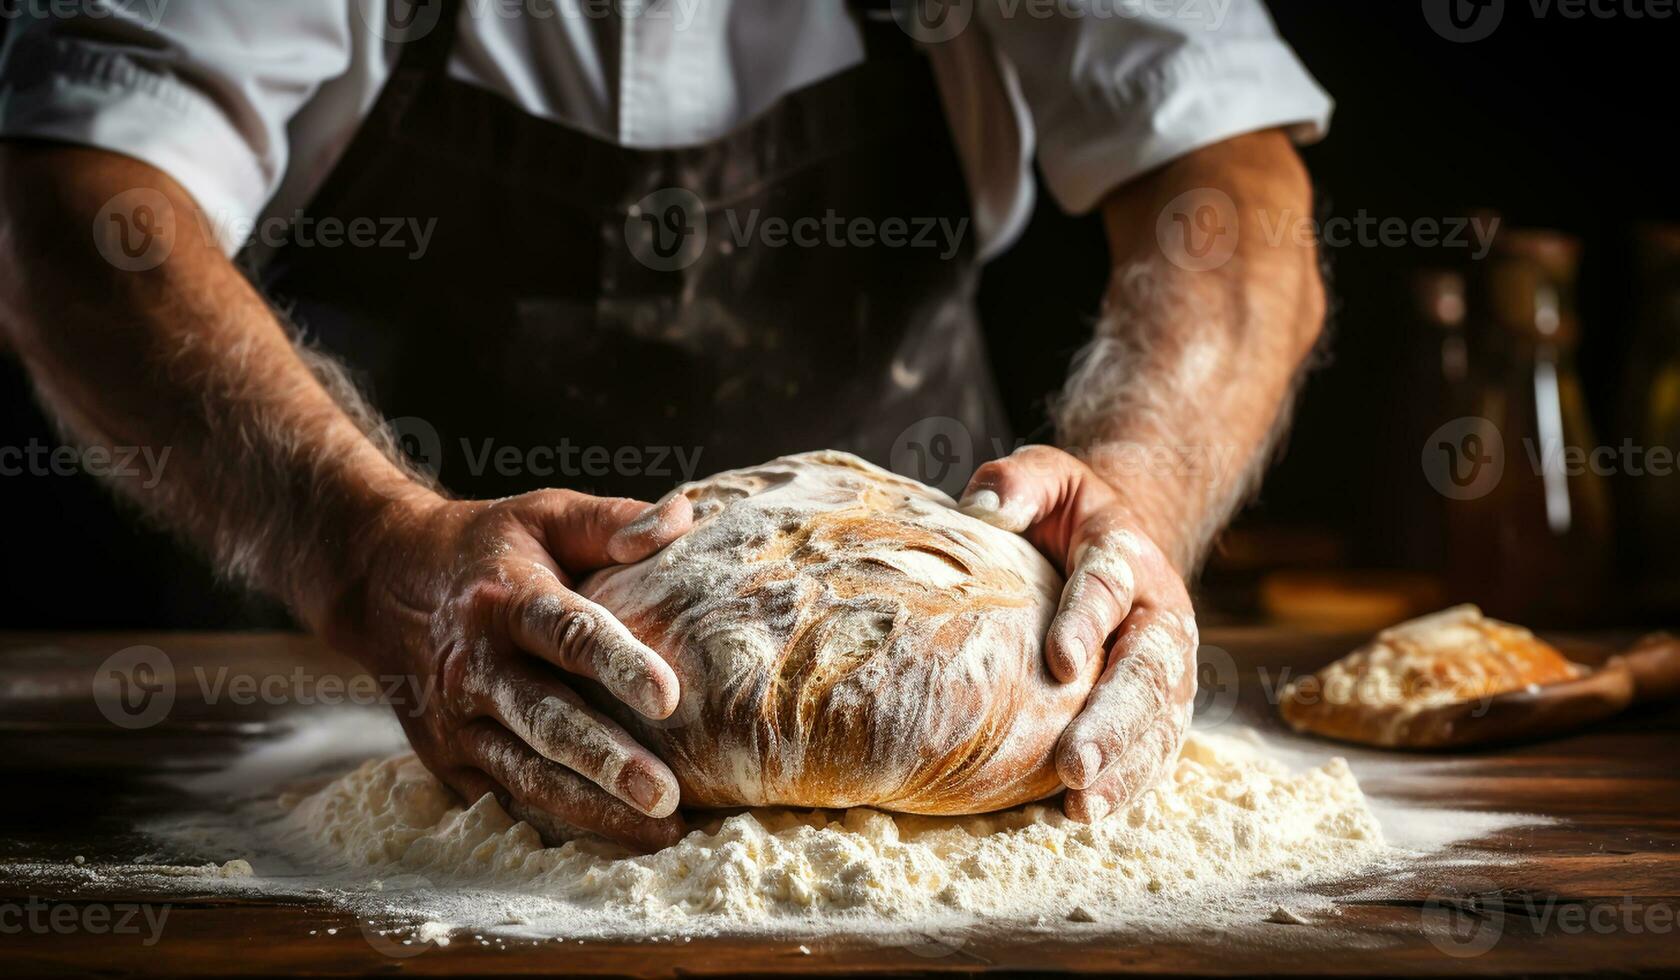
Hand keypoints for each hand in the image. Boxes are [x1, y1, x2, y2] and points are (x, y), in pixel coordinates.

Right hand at [335, 488, 694, 850]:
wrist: (382, 582)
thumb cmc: (489, 548)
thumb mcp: (544, 514)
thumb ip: (613, 521)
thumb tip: (681, 519)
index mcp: (506, 599)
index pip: (565, 633)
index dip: (617, 663)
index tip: (668, 696)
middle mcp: (475, 665)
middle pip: (545, 719)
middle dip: (605, 761)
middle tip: (666, 795)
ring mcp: (455, 719)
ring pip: (525, 773)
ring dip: (591, 806)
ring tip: (659, 830)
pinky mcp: (447, 757)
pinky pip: (505, 797)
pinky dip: (557, 822)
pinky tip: (614, 839)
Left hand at [958, 446, 1197, 821]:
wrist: (1116, 540)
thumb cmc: (1064, 512)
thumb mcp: (1045, 476)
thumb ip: (1017, 482)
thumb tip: (985, 509)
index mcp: (1128, 554)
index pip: (1110, 585)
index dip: (1088, 620)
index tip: (1060, 660)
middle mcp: (1159, 614)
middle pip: (1145, 670)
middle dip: (1112, 722)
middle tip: (1073, 765)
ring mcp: (1167, 665)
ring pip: (1158, 720)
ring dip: (1125, 766)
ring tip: (1084, 805)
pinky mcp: (1160, 703)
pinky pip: (1153, 747)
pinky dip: (1129, 782)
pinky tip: (1089, 813)